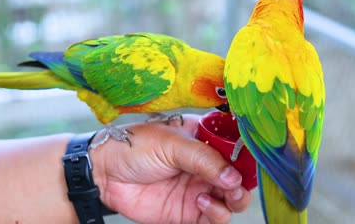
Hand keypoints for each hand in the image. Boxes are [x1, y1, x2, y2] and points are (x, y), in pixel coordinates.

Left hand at [90, 114, 251, 223]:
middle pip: (240, 175)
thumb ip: (204, 158)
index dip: (246, 154)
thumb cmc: (133, 147)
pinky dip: (217, 213)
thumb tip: (234, 176)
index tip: (249, 161)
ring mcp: (200, 187)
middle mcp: (205, 164)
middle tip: (236, 183)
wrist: (104, 174)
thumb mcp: (171, 144)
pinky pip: (216, 217)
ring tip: (222, 192)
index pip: (235, 146)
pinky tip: (202, 201)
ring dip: (235, 198)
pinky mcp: (190, 211)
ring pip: (234, 198)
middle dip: (244, 180)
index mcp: (203, 139)